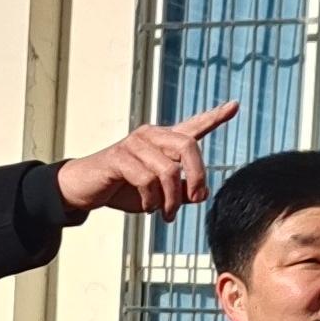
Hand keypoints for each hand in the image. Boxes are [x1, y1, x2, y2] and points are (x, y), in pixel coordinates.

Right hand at [55, 101, 240, 221]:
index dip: (215, 117)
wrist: (85, 190)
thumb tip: (200, 194)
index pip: (193, 126)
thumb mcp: (157, 195)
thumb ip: (179, 192)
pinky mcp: (119, 158)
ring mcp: (134, 144)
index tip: (234, 106)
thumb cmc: (122, 189)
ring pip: (168, 171)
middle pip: (188, 146)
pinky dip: (150, 199)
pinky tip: (147, 206)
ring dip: (170, 200)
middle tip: (195, 199)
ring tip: (165, 214)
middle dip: (197, 176)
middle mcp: (151, 136)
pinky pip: (146, 179)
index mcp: (163, 142)